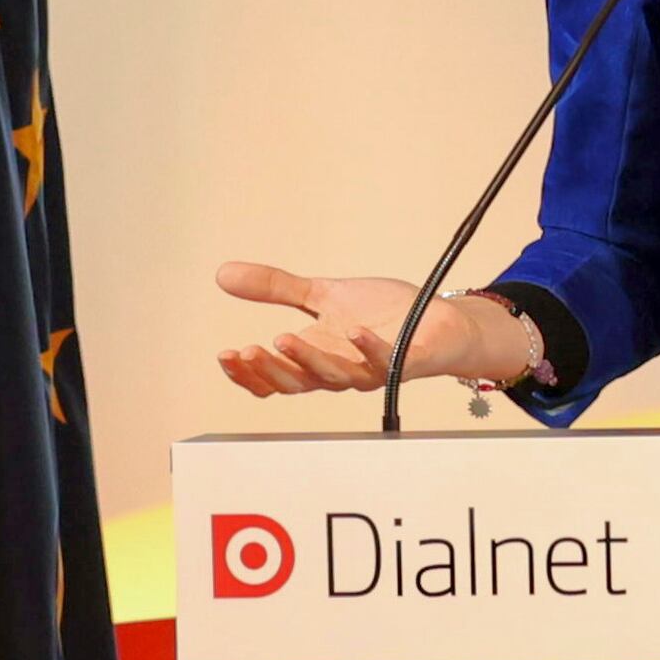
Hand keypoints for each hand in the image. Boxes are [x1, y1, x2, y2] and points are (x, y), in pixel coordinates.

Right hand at [209, 264, 542, 398]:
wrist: (437, 318)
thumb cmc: (382, 314)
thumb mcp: (322, 294)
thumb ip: (277, 288)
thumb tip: (223, 274)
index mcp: (317, 358)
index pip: (275, 379)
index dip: (249, 374)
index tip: (226, 355)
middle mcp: (340, 372)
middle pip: (297, 384)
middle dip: (269, 370)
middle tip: (245, 352)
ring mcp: (371, 370)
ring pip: (334, 377)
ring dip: (308, 360)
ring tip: (282, 338)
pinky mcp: (405, 362)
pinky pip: (384, 362)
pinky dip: (368, 349)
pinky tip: (353, 331)